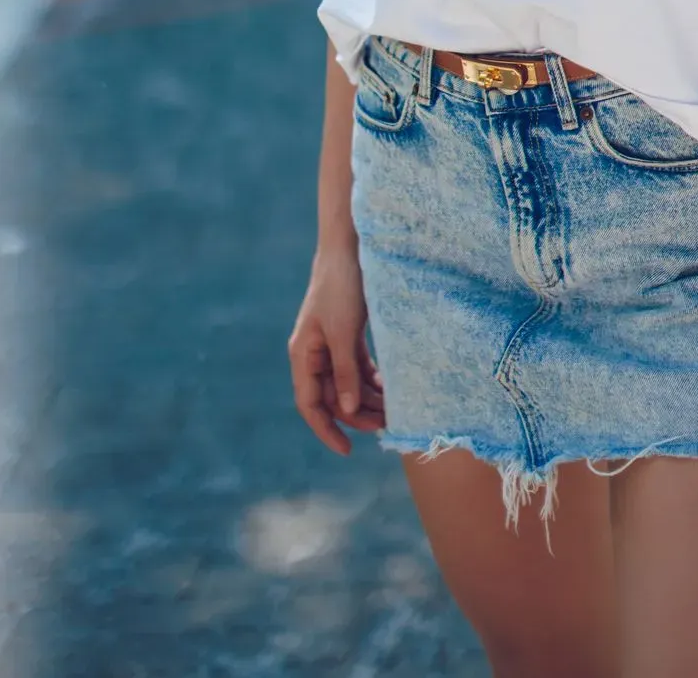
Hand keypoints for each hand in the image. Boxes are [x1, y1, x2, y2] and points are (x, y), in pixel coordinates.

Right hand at [288, 246, 386, 455]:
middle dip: (357, 414)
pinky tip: (390, 387)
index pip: (310, 405)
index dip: (327, 430)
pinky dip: (372, 379)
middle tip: (387, 426)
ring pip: (348, 383)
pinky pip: (358, 367)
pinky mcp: (347, 334)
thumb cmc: (341, 287)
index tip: (348, 450)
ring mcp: (330, 344)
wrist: (349, 247)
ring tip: (395, 410)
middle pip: (333, 397)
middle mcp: (314, 353)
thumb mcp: (344, 332)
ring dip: (368, 398)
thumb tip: (348, 409)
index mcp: (303, 355)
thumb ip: (345, 372)